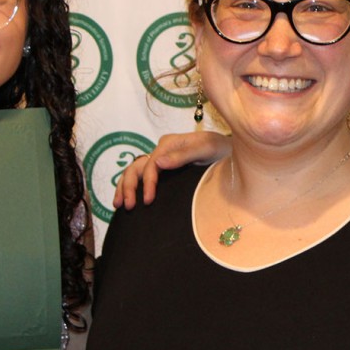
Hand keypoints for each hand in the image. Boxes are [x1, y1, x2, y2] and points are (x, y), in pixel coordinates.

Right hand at [112, 131, 230, 208]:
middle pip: (137, 166)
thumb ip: (183, 156)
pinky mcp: (164, 168)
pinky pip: (142, 176)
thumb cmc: (221, 150)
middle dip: (128, 186)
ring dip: (124, 187)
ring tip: (118, 205)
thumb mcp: (206, 149)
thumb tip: (157, 162)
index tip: (147, 200)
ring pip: (134, 171)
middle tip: (127, 206)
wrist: (230, 153)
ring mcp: (161, 158)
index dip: (147, 182)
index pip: (151, 164)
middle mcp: (162, 149)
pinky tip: (126, 200)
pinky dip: (132, 187)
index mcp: (170, 143)